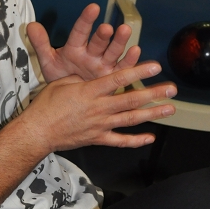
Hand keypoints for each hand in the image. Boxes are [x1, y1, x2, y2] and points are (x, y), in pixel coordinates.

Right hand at [19, 60, 176, 151]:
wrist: (38, 132)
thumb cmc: (46, 105)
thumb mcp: (61, 83)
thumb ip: (80, 79)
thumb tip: (91, 76)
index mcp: (90, 91)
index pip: (119, 79)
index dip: (138, 72)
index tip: (156, 67)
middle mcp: (99, 108)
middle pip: (131, 100)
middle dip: (154, 93)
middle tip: (172, 89)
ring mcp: (100, 125)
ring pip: (131, 119)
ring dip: (152, 114)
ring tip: (170, 109)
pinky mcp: (97, 138)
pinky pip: (120, 141)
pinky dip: (135, 141)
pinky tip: (150, 138)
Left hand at [27, 3, 139, 82]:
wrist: (68, 99)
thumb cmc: (61, 76)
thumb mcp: (49, 62)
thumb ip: (41, 44)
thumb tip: (30, 26)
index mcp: (75, 48)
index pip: (80, 32)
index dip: (86, 20)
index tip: (93, 8)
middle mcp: (92, 53)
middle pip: (98, 41)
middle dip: (103, 35)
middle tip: (107, 28)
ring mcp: (104, 63)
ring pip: (113, 51)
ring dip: (119, 41)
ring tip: (125, 30)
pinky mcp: (113, 75)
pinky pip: (123, 67)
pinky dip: (130, 60)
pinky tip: (135, 51)